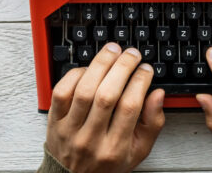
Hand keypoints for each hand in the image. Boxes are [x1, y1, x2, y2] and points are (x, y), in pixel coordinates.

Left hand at [46, 43, 165, 172]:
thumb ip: (152, 123)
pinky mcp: (54, 121)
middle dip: (122, 68)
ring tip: (113, 51)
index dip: (140, 82)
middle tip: (132, 54)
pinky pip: (61, 92)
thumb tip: (158, 94)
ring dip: (100, 65)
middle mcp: (91, 140)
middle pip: (107, 95)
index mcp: (115, 148)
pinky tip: (89, 68)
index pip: (130, 107)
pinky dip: (75, 75)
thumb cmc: (108, 163)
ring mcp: (70, 130)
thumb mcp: (138, 151)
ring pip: (84, 90)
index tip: (146, 69)